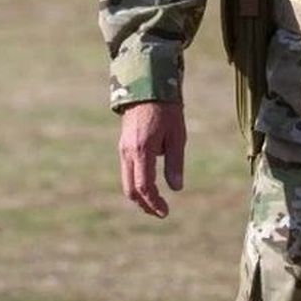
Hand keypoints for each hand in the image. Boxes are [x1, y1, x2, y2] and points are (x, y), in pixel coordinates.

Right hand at [118, 100, 185, 217]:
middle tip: (160, 212)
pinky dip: (136, 183)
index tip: (165, 212)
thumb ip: (175, 163)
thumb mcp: (177, 135)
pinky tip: (150, 185)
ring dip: (140, 196)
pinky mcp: (124, 146)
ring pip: (126, 181)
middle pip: (130, 190)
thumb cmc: (166, 109)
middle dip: (144, 205)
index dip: (154, 203)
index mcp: (142, 151)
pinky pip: (127, 171)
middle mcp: (128, 153)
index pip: (144, 187)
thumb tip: (176, 188)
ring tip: (156, 203)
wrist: (146, 87)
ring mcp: (123, 149)